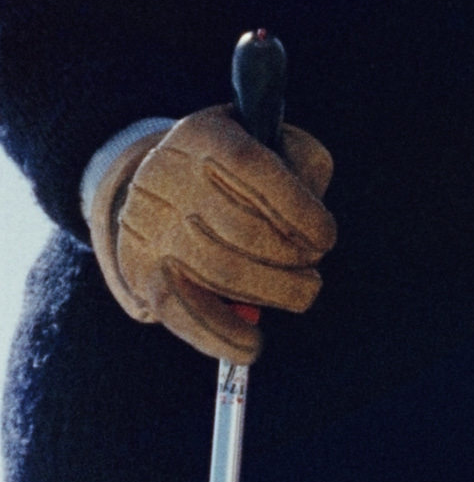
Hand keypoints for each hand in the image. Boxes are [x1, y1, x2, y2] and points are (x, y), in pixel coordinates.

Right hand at [101, 107, 335, 366]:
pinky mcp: (140, 268)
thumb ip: (304, 166)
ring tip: (300, 291)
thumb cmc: (242, 173)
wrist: (160, 188)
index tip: (325, 238)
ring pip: (220, 271)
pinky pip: (181, 310)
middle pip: (241, 228)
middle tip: (311, 267)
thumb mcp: (277, 148)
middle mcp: (165, 175)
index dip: (298, 209)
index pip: (249, 165)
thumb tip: (311, 220)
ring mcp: (147, 224)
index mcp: (203, 136)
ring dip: (275, 291)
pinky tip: (252, 345)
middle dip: (293, 258)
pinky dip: (222, 335)